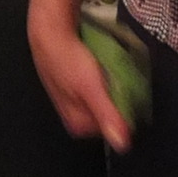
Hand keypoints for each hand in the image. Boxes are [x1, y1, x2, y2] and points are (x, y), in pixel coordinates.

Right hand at [30, 11, 130, 152]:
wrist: (51, 32)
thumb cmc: (65, 57)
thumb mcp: (90, 87)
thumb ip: (107, 115)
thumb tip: (121, 144)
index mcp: (79, 124)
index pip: (119, 125)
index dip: (126, 106)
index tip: (121, 89)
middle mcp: (77, 118)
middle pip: (113, 114)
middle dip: (118, 97)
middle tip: (111, 77)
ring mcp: (78, 103)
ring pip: (109, 100)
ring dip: (114, 87)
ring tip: (106, 69)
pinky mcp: (79, 88)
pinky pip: (102, 89)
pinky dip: (106, 79)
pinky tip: (101, 67)